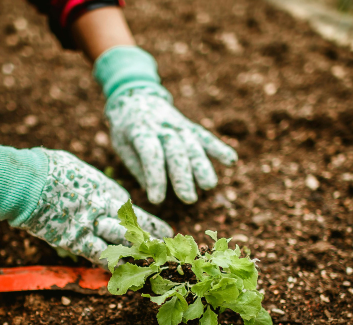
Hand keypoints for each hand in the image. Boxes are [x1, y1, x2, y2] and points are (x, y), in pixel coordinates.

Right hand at [20, 149, 172, 262]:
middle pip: (134, 229)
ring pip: (122, 244)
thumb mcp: (77, 170)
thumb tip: (90, 186)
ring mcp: (91, 225)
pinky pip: (98, 255)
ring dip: (136, 255)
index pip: (132, 211)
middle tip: (165, 252)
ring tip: (151, 264)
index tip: (163, 230)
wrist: (27, 180)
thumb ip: (89, 184)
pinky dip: (110, 264)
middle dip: (150, 241)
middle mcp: (104, 208)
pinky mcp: (75, 240)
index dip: (148, 223)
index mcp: (105, 189)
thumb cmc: (48, 168)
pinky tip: (121, 273)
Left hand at [94, 46, 236, 204]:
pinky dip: (219, 147)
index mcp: (139, 131)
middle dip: (183, 175)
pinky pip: (205, 137)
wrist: (136, 96)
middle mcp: (162, 127)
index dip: (155, 177)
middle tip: (188, 198)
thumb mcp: (121, 145)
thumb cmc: (126, 129)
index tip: (157, 200)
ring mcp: (178, 125)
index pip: (150, 154)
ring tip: (209, 185)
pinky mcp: (189, 126)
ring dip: (202, 166)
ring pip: (192, 145)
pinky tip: (231, 160)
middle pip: (175, 151)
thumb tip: (153, 190)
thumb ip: (137, 166)